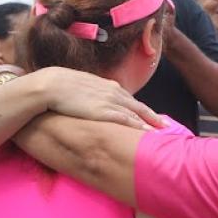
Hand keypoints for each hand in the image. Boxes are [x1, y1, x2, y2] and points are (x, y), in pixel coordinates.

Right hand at [34, 68, 163, 129]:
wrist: (51, 85)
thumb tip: (90, 100)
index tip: (152, 116)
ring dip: (150, 122)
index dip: (142, 109)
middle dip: (153, 116)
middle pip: (139, 106)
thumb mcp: (82, 86)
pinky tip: (148, 132)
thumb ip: (91, 93)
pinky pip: (127, 119)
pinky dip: (139, 125)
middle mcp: (114, 92)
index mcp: (108, 86)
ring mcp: (110, 101)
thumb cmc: (61, 85)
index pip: (130, 99)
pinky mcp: (104, 111)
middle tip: (166, 125)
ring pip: (136, 113)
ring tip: (162, 131)